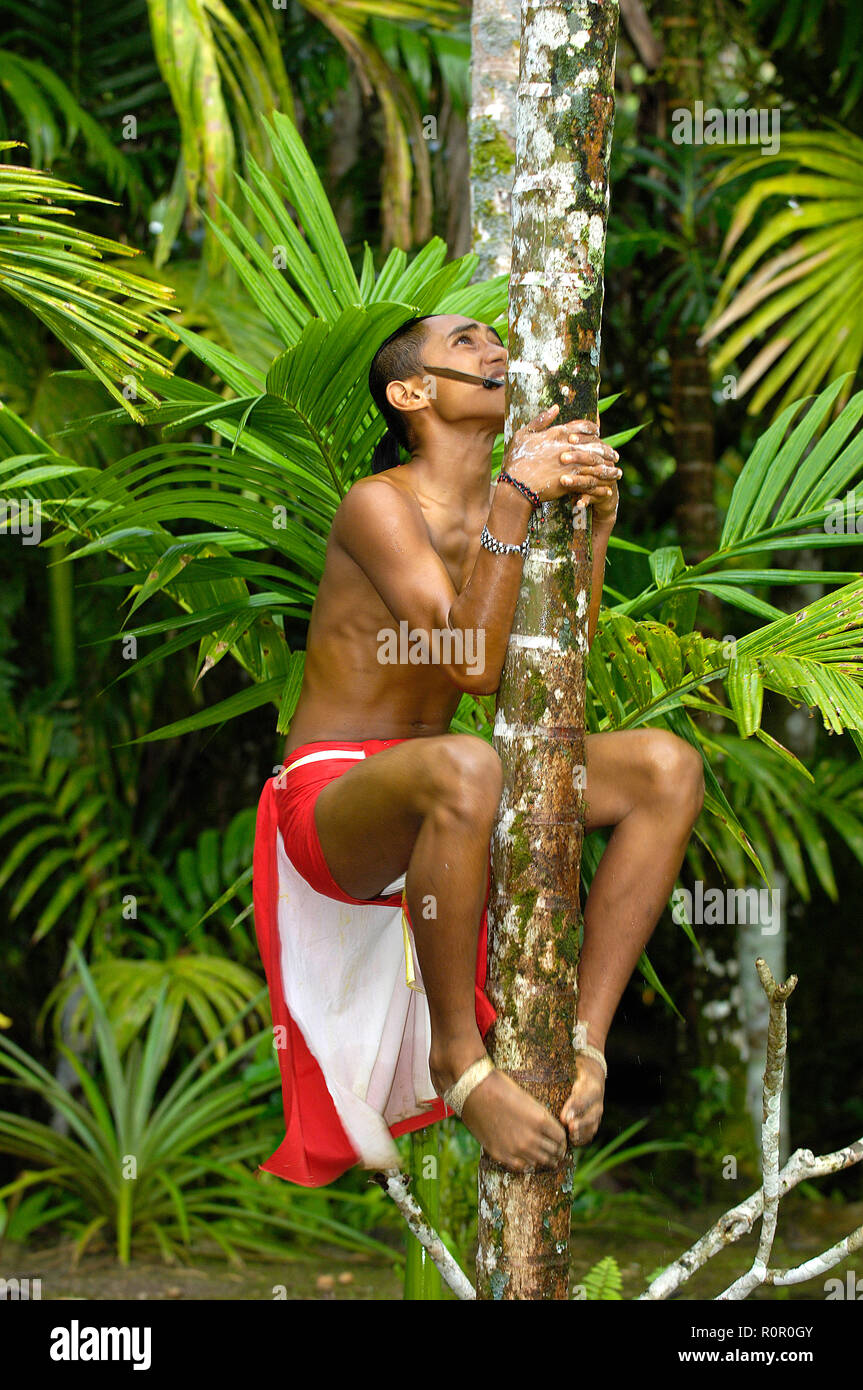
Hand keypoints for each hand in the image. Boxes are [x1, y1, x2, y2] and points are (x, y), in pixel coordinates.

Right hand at [503, 404, 620, 516]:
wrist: (516, 485)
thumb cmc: (516, 460)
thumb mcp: (524, 434)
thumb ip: (541, 420)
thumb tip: (555, 407)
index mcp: (558, 433)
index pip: (584, 426)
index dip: (594, 430)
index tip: (599, 434)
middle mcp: (569, 447)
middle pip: (596, 446)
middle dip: (608, 451)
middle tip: (615, 456)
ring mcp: (572, 464)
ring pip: (598, 464)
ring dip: (609, 469)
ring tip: (617, 473)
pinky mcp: (572, 482)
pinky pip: (592, 483)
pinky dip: (601, 487)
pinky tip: (608, 489)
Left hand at [563, 440, 619, 527]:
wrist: (602, 495)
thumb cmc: (584, 469)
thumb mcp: (579, 453)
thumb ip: (572, 437)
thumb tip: (560, 410)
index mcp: (599, 451)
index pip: (594, 441)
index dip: (583, 439)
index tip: (569, 438)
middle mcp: (605, 465)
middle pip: (593, 459)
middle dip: (578, 457)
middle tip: (562, 458)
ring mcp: (605, 480)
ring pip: (592, 479)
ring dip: (578, 481)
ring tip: (563, 481)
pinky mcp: (603, 496)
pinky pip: (593, 498)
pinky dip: (585, 500)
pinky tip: (577, 503)